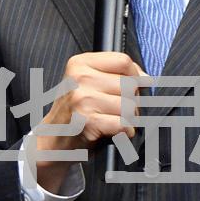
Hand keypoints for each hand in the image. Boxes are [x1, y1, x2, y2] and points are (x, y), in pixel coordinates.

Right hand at [35, 52, 144, 191]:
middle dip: (132, 101)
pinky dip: (125, 132)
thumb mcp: (88, 84)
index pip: (123, 61)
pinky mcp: (87, 121)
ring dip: (129, 119)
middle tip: (116, 111)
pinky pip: (123, 124)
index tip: (133, 86)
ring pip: (129, 106)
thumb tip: (146, 78)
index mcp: (80, 64)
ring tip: (112, 121)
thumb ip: (116, 75)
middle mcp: (80, 78)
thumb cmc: (76, 113)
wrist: (53, 140)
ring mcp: (82, 99)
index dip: (135, 76)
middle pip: (129, 85)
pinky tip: (112, 132)